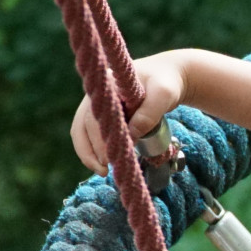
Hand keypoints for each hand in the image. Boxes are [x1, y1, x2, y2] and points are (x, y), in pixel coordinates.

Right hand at [71, 51, 191, 173]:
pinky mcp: (104, 115)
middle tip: (106, 170)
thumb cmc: (166, 84)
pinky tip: (102, 164)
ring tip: (102, 171)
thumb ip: (149, 113)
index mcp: (107, 84)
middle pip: (85, 124)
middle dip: (93, 149)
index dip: (98, 137)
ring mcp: (98, 104)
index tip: (108, 157)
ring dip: (88, 152)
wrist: (168, 78)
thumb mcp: (164, 95)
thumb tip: (131, 135)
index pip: (95, 114)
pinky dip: (93, 149)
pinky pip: (90, 133)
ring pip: (82, 130)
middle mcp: (97, 94)